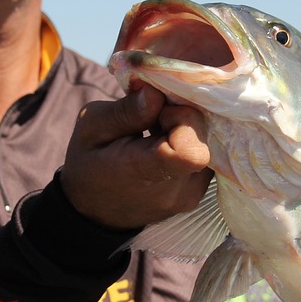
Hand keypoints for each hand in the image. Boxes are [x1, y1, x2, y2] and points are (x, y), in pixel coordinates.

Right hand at [59, 84, 212, 229]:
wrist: (94, 209)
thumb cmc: (89, 162)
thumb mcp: (91, 127)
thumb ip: (126, 110)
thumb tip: (156, 92)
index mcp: (145, 172)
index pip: (191, 151)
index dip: (182, 119)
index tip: (158, 113)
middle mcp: (175, 191)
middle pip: (205, 139)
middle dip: (184, 118)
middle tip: (154, 120)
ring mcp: (191, 196)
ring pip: (211, 144)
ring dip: (189, 130)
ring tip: (157, 134)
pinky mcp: (200, 193)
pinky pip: (210, 156)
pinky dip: (192, 143)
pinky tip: (166, 144)